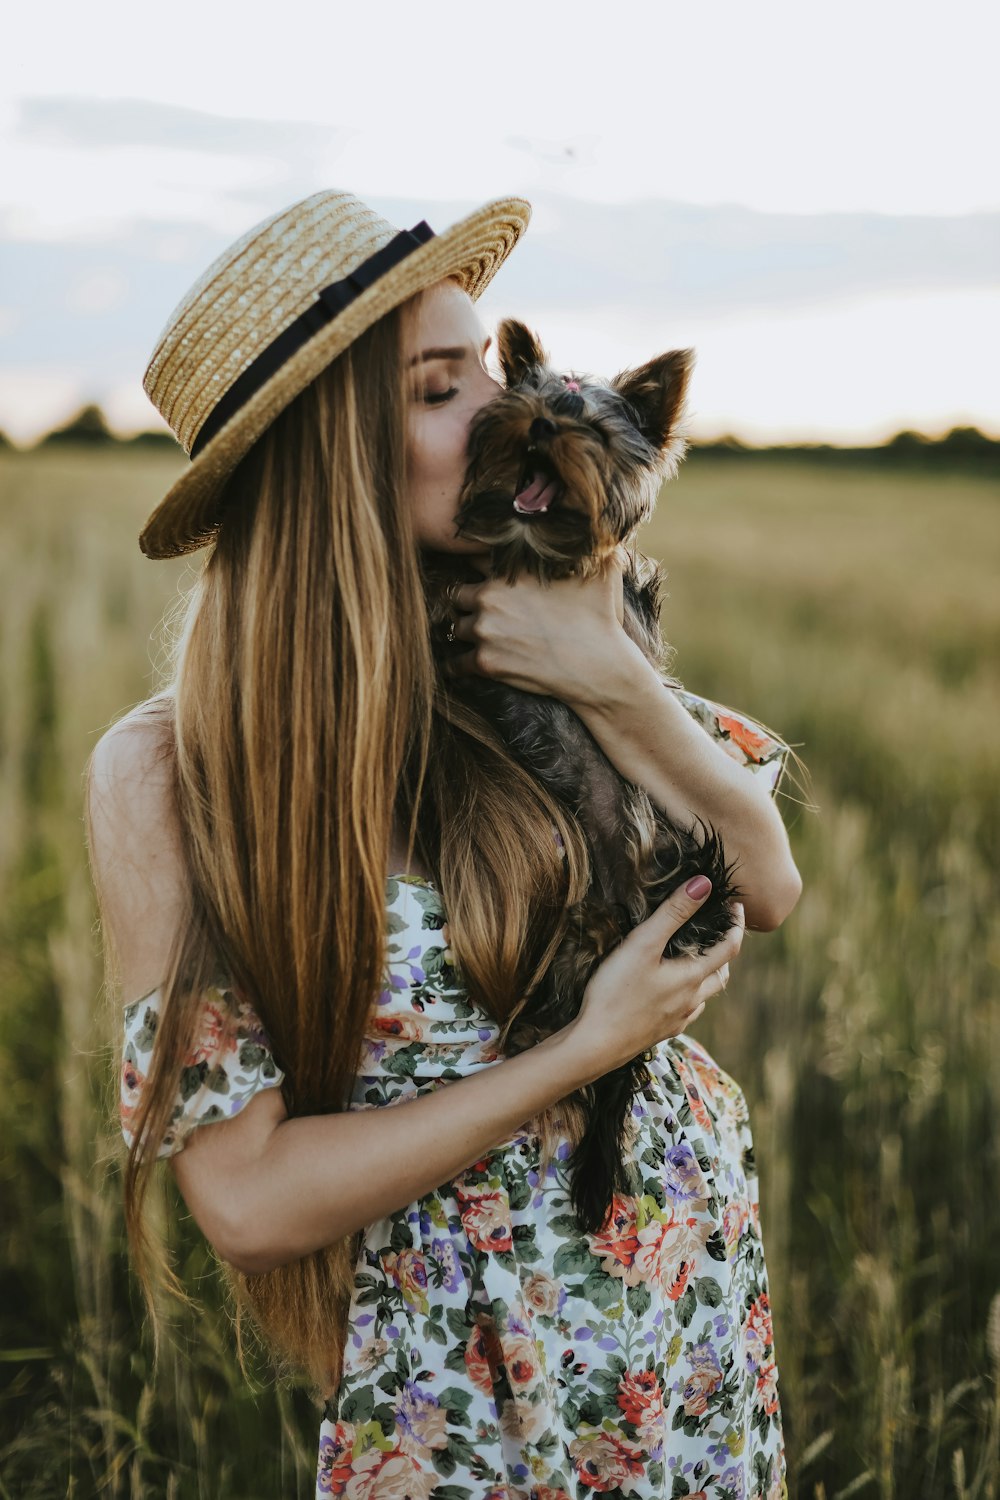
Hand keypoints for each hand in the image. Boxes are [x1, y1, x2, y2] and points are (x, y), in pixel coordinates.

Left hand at [441, 549, 627, 699]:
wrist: (597, 665)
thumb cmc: (600, 618)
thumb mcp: (603, 569)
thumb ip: (596, 543)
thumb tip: (605, 524)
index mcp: (509, 573)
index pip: (472, 560)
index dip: (475, 568)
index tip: (479, 578)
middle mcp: (489, 598)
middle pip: (456, 596)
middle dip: (466, 603)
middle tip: (477, 612)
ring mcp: (484, 631)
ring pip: (456, 628)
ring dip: (465, 633)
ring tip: (475, 638)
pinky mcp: (485, 662)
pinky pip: (457, 664)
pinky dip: (459, 666)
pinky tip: (461, 666)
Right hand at [563, 881, 744, 1083]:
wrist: (594, 1045)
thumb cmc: (615, 992)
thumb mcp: (643, 944)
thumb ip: (673, 913)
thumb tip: (703, 884)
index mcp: (691, 977)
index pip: (729, 948)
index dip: (736, 925)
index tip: (737, 907)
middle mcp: (691, 1001)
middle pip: (721, 976)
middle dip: (724, 952)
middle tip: (718, 933)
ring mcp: (676, 1020)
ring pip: (704, 997)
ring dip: (708, 977)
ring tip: (697, 961)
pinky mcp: (659, 1033)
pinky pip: (686, 1013)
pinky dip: (688, 998)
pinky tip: (672, 995)